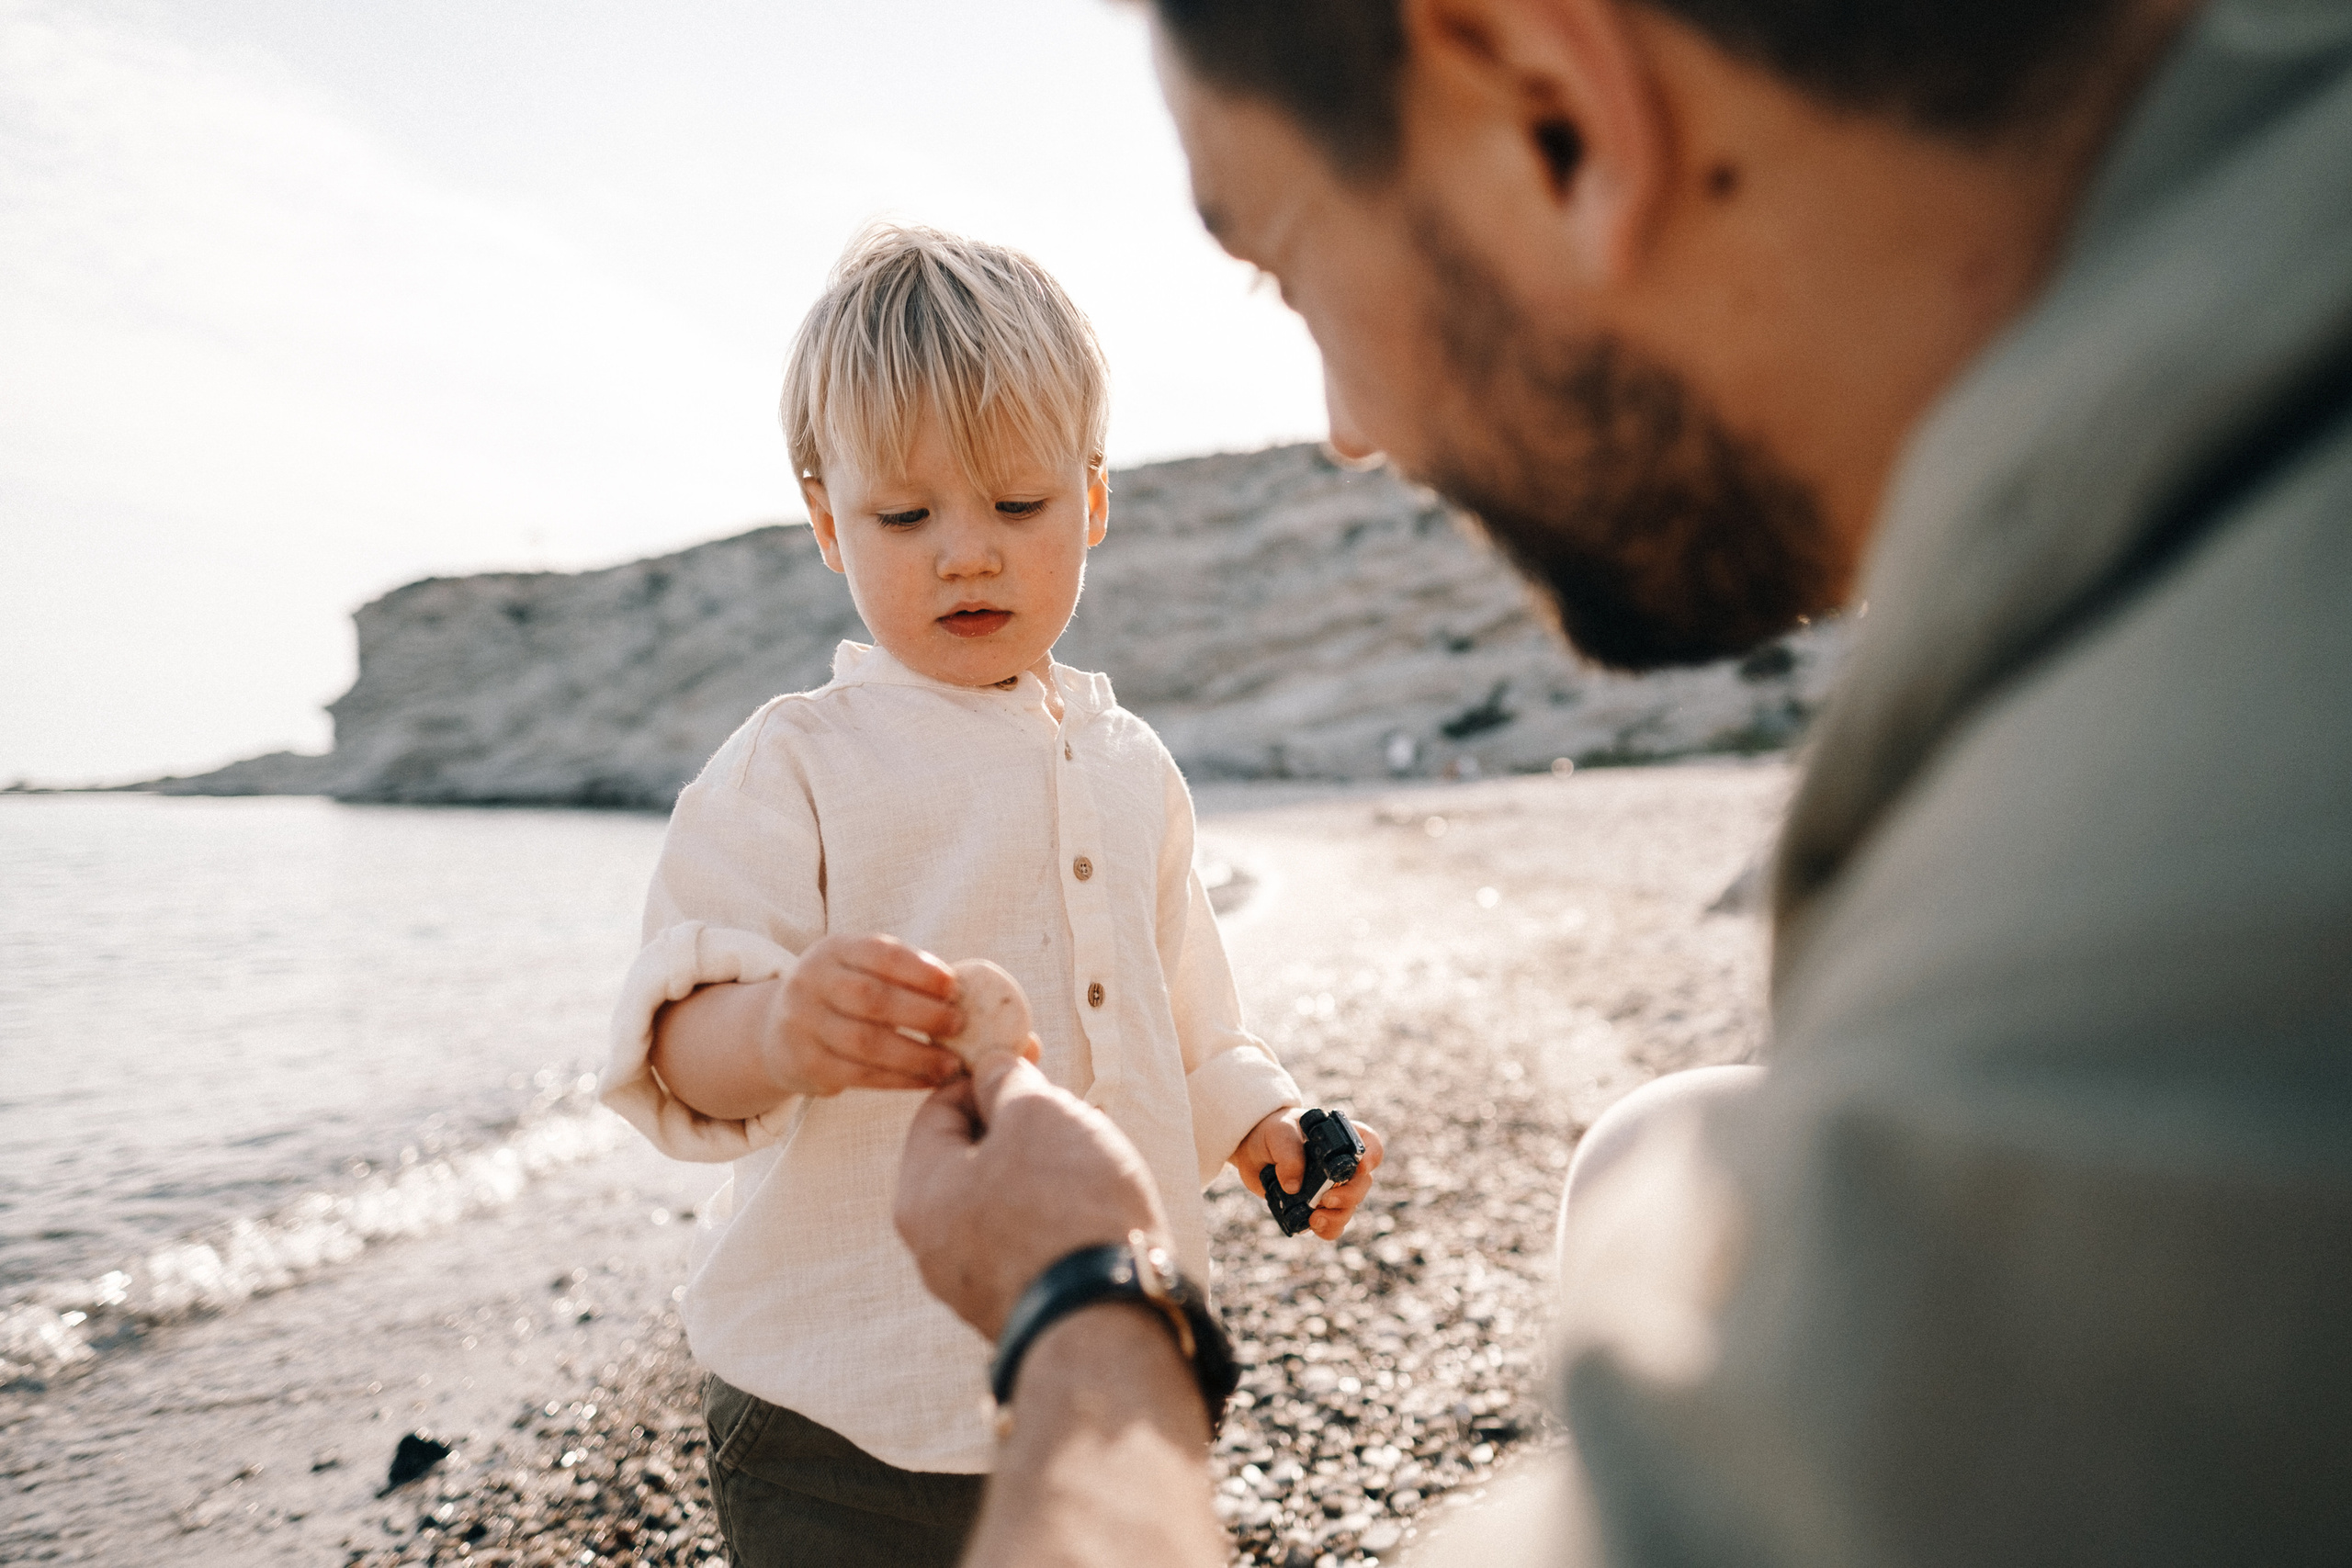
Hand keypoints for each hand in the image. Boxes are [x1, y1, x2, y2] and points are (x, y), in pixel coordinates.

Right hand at [762, 933, 965, 1095]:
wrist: (776, 1030)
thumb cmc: (842, 995)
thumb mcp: (858, 969)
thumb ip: (900, 974)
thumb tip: (967, 993)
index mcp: (832, 950)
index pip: (880, 954)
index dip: (920, 971)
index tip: (955, 987)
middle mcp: (811, 983)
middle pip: (872, 999)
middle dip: (923, 1013)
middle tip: (960, 1025)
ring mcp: (803, 1024)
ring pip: (867, 1043)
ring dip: (916, 1055)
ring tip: (952, 1064)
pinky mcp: (806, 1064)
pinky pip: (860, 1075)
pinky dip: (900, 1080)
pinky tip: (927, 1080)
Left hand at [895, 1055, 1169, 1339]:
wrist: (1110, 1325)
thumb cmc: (1067, 1207)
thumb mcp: (1038, 1116)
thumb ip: (1007, 1083)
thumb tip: (991, 1069)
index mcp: (920, 1192)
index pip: (937, 1110)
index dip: (984, 1076)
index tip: (1029, 1061)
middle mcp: (932, 1245)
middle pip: (967, 1159)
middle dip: (1017, 1127)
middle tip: (1069, 1110)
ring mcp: (972, 1286)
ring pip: (1000, 1202)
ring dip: (1041, 1172)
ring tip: (1092, 1160)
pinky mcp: (1015, 1310)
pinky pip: (1025, 1245)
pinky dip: (1054, 1218)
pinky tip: (1095, 1211)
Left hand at [1231, 1109, 1383, 1240]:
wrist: (1251, 1150)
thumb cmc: (1271, 1133)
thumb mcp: (1278, 1134)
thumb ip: (1288, 1154)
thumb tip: (1294, 1187)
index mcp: (1339, 1138)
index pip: (1369, 1143)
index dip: (1372, 1156)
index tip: (1361, 1167)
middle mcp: (1341, 1164)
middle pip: (1363, 1182)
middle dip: (1350, 1195)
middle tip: (1327, 1199)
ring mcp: (1332, 1187)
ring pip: (1350, 1207)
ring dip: (1338, 1216)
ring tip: (1315, 1218)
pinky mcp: (1317, 1206)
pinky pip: (1333, 1224)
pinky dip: (1328, 1229)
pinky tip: (1313, 1225)